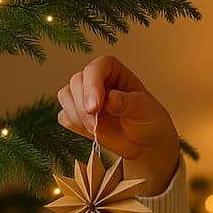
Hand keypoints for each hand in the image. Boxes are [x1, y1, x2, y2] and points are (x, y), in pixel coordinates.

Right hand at [56, 55, 181, 195]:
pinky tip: (91, 132)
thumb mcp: (144, 110)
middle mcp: (96, 79)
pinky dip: (74, 125)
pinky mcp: (76, 114)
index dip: (92, 85)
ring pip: (65, 96)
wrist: (144, 144)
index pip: (96, 68)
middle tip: (96, 125)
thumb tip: (110, 98)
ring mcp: (84, 96)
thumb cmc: (148, 120)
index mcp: (113, 70)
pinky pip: (64, 116)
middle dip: (83, 105)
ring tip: (97, 129)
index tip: (95, 107)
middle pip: (76, 82)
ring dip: (77, 115)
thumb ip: (127, 103)